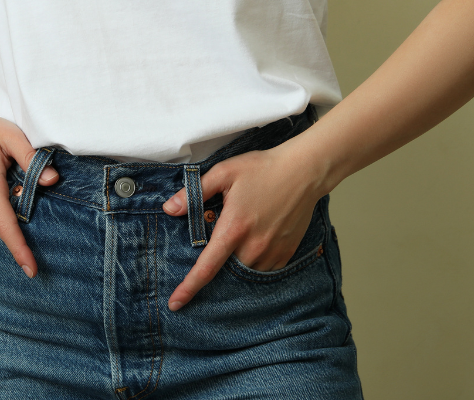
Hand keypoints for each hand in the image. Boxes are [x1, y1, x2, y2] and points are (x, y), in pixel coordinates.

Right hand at [0, 111, 58, 278]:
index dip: (19, 250)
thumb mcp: (9, 135)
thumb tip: (52, 179)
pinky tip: (0, 199)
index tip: (31, 270)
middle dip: (20, 226)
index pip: (5, 226)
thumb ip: (31, 157)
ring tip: (9, 189)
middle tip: (24, 195)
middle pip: (1, 228)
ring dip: (6, 220)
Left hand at [161, 137, 328, 310]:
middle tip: (221, 237)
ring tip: (240, 235)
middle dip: (217, 262)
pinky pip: (264, 268)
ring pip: (245, 271)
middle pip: (226, 269)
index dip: (189, 288)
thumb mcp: (224, 173)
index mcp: (234, 229)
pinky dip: (254, 261)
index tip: (175, 304)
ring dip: (236, 261)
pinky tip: (255, 240)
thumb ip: (195, 193)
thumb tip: (169, 209)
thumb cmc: (262, 168)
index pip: (207, 268)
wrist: (304, 171)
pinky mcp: (286, 253)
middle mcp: (253, 247)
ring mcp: (272, 252)